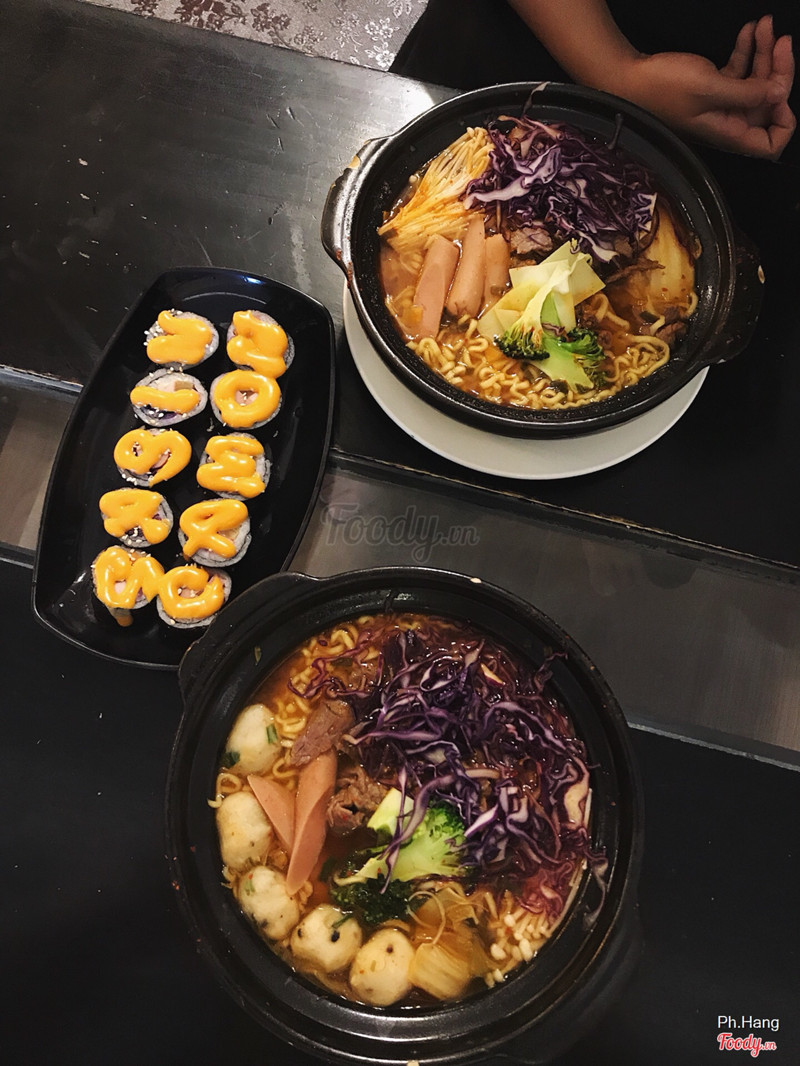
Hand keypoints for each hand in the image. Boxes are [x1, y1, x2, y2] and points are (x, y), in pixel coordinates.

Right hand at [621, 16, 794, 158]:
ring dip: (764, 53)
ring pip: (756, 82)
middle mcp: (728, 123)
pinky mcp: (712, 88)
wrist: (630, 78)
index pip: (770, 144)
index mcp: (729, 133)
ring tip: (764, 26)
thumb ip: (748, 93)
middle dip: (778, 70)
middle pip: (769, 103)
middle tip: (781, 41)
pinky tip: (748, 32)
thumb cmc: (662, 89)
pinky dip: (747, 51)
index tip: (782, 91)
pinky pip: (740, 71)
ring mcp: (721, 106)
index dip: (784, 121)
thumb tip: (779, 93)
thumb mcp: (711, 88)